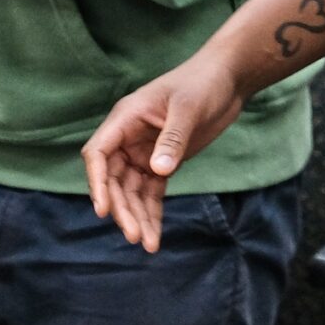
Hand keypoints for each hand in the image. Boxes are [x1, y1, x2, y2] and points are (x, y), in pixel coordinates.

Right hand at [82, 57, 244, 251]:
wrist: (227, 80)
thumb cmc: (203, 83)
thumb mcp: (188, 109)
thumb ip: (173, 139)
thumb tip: (158, 171)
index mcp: (125, 118)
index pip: (98, 153)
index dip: (97, 182)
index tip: (102, 209)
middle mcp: (129, 138)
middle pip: (113, 180)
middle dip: (122, 208)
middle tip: (134, 235)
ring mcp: (144, 152)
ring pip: (131, 191)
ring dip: (137, 217)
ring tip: (147, 244)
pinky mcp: (162, 162)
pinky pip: (151, 192)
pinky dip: (152, 213)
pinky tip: (154, 235)